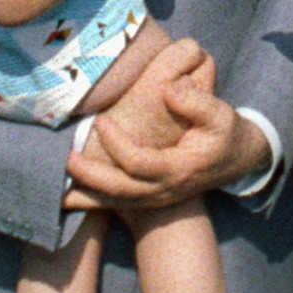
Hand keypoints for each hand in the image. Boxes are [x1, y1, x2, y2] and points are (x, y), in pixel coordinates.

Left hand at [65, 51, 262, 210]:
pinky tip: (66, 196)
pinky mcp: (148, 198)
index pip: (139, 163)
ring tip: (55, 187)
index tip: (101, 120)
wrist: (237, 159)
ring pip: (113, 203)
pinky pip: (114, 203)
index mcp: (179, 170)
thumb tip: (169, 89)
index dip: (117, 144)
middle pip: (119, 190)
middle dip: (88, 176)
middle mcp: (163, 190)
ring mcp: (155, 198)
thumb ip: (198, 102)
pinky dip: (90, 201)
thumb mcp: (222, 114)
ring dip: (83, 196)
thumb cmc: (226, 133)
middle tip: (64, 157)